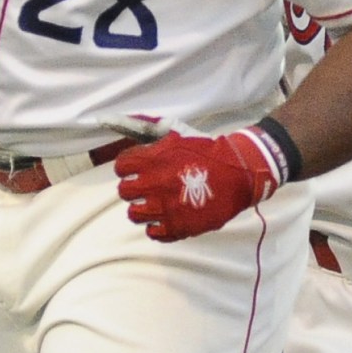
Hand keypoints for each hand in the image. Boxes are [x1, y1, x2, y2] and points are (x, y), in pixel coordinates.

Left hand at [113, 125, 283, 242]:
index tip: (137, 168)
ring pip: (134, 214)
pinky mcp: (178, 227)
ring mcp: (165, 209)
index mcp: (151, 160)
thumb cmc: (205, 150)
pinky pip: (153, 232)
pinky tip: (166, 216)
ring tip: (155, 202)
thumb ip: (146, 129)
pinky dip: (157, 226)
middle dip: (132, 187)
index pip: (121, 167)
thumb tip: (115, 120)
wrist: (237, 173)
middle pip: (124, 191)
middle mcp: (154, 185)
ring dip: (142, 207)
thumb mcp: (175, 133)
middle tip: (146, 185)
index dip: (128, 166)